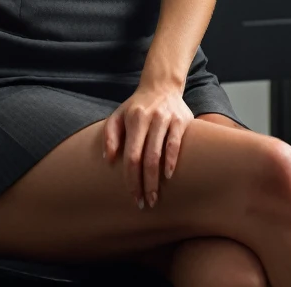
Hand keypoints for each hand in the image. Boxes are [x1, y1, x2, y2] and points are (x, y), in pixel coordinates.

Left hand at [103, 79, 192, 208]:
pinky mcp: (182, 120)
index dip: (131, 179)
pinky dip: (172, 161)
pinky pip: (176, 143)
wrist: (161, 86)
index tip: (132, 197)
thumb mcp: (118, 116)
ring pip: (161, 154)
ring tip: (155, 197)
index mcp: (134, 118)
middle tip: (144, 204)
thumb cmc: (136, 107)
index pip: (131, 155)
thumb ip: (109, 136)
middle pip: (147, 158)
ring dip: (157, 179)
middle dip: (145, 185)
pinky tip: (168, 176)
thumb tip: (108, 159)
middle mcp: (151, 118)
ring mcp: (167, 118)